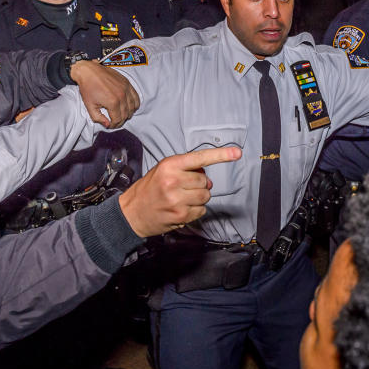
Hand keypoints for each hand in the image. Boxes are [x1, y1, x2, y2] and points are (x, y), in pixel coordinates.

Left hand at [70, 59, 140, 127]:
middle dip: (121, 121)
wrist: (89, 71)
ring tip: (122, 115)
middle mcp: (122, 95)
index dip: (114, 125)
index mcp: (112, 102)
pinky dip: (135, 104)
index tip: (110, 125)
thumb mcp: (89, 105)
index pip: (118, 119)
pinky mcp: (127, 83)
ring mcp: (126, 88)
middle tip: (115, 122)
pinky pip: (136, 97)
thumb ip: (98, 118)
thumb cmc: (88, 87)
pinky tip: (130, 107)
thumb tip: (107, 124)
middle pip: (126, 114)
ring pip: (133, 107)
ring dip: (128, 113)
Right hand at [119, 146, 241, 236]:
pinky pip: (201, 210)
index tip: (237, 153)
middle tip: (184, 188)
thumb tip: (206, 172)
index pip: (200, 157)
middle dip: (199, 185)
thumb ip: (184, 168)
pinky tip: (181, 209)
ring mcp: (177, 199)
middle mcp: (174, 180)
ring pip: (205, 196)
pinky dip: (195, 210)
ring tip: (182, 198)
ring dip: (198, 198)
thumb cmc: (149, 189)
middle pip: (205, 181)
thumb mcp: (162, 170)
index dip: (221, 155)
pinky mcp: (181, 215)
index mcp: (170, 165)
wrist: (131, 213)